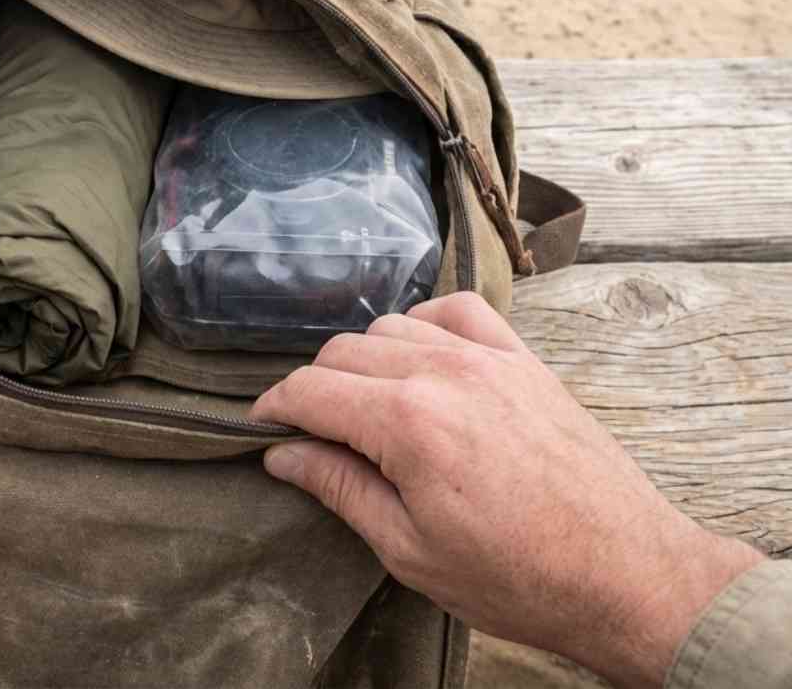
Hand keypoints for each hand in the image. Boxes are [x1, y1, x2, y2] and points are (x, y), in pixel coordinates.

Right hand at [251, 292, 763, 688]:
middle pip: (343, 351)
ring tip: (366, 406)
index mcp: (407, 424)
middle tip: (314, 433)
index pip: (310, 389)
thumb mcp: (409, 550)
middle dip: (315, 388)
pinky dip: (425, 324)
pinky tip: (420, 358)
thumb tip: (283, 455)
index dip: (274, 408)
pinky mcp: (525, 361)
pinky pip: (458, 311)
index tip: (262, 428)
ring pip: (393, 326)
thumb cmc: (520, 578)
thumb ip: (341, 489)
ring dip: (364, 359)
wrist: (627, 575)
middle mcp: (444, 374)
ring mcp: (490, 359)